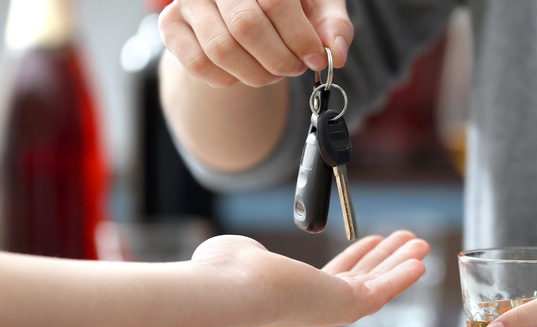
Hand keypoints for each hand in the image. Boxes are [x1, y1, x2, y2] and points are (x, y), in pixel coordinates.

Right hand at [159, 0, 352, 87]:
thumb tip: (337, 54)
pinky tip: (244, 72)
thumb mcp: (317, 9)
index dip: (300, 37)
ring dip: (256, 74)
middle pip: (246, 26)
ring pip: (222, 49)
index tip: (316, 59)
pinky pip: (199, 65)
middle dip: (279, 59)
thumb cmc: (288, 8)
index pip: (275, 1)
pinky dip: (229, 80)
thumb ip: (333, 27)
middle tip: (294, 69)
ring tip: (273, 73)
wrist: (242, 12)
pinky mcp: (170, 24)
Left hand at [191, 230, 428, 326]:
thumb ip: (251, 254)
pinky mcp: (345, 307)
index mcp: (293, 301)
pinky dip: (402, 276)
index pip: (334, 279)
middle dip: (385, 261)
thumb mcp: (241, 255)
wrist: (232, 288)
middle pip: (360, 282)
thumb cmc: (226, 275)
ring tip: (418, 244)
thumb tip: (246, 252)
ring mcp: (331, 312)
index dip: (358, 259)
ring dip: (399, 264)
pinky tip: (418, 261)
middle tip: (404, 242)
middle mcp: (315, 311)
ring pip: (375, 286)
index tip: (373, 242)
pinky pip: (382, 291)